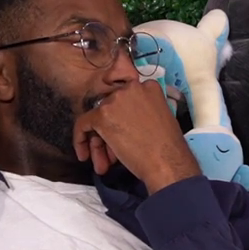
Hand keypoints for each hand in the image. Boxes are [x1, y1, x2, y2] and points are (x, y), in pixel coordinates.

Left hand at [71, 79, 200, 190]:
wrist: (167, 162)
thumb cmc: (168, 148)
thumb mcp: (161, 118)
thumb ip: (142, 111)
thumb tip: (123, 121)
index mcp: (149, 87)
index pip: (125, 98)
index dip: (121, 116)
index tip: (123, 131)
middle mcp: (130, 88)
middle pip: (110, 107)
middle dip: (109, 130)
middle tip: (111, 152)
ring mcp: (115, 100)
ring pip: (97, 118)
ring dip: (98, 141)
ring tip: (103, 162)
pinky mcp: (102, 115)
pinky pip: (83, 123)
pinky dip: (80, 139)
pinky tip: (84, 155)